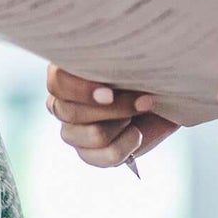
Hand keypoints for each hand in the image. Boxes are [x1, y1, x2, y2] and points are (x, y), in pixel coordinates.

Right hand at [44, 65, 180, 167]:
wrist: (159, 93)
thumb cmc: (141, 70)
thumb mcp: (127, 61)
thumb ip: (108, 64)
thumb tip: (106, 78)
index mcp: (63, 71)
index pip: (57, 83)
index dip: (82, 91)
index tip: (110, 93)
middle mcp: (61, 102)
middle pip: (72, 113)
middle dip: (115, 108)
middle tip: (144, 100)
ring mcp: (72, 130)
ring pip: (93, 135)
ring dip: (122, 123)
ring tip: (137, 111)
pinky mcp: (88, 153)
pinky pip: (104, 157)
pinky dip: (127, 145)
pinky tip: (137, 133)